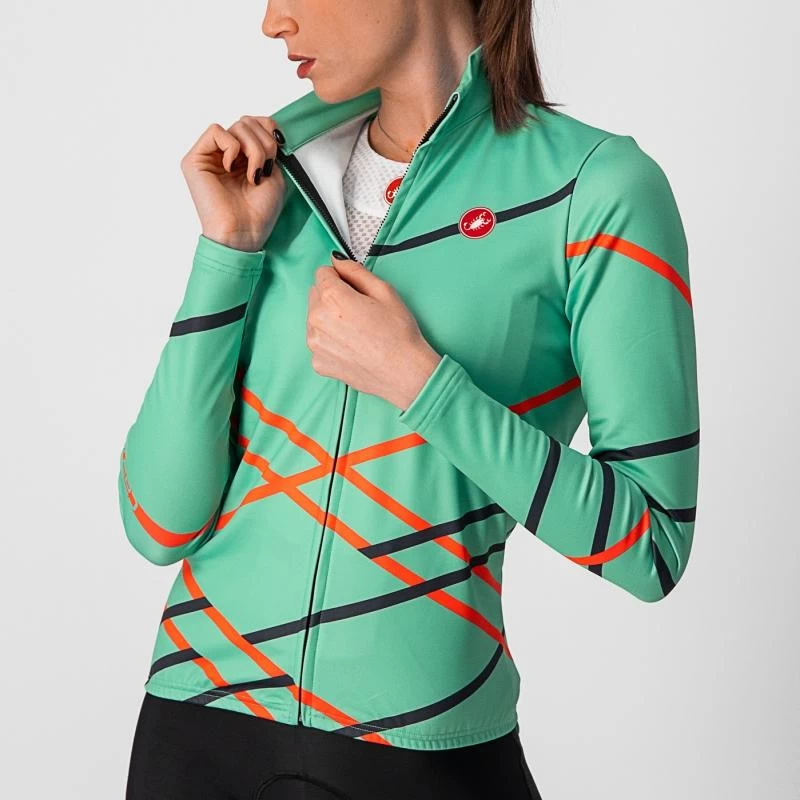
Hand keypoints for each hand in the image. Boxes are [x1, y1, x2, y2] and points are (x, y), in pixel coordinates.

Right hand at [180, 115, 286, 251]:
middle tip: (264, 168)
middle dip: (264, 143)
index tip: (278, 150)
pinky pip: (216, 131)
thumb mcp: (275, 174)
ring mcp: (210, 156)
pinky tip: (232, 168)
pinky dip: (231, 147)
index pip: (255, 123)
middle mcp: (226, 155)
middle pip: (247, 123)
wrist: (243, 233)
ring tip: (253, 174)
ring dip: (253, 149)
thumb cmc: (258, 212)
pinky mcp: (195, 159)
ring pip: (236, 126)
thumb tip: (269, 124)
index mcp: (244, 158)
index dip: (269, 130)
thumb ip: (270, 147)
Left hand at [306, 253, 442, 409]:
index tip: (352, 287)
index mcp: (332, 298)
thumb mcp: (384, 291)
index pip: (322, 273)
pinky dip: (331, 341)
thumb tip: (337, 261)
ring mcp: (315, 344)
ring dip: (329, 319)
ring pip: (314, 319)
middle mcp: (316, 320)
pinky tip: (352, 346)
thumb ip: (355, 271)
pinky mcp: (318, 363)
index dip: (339, 277)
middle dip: (332, 297)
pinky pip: (319, 342)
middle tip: (358, 310)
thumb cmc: (398, 333)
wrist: (404, 373)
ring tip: (356, 330)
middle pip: (315, 295)